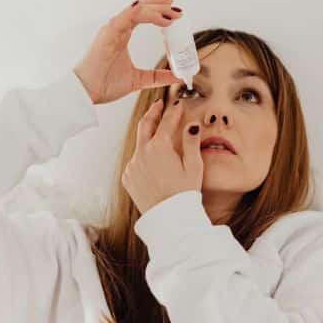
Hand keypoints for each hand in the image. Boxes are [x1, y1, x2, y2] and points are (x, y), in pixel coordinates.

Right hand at [72, 0, 185, 105]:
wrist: (87, 92)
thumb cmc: (105, 84)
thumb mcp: (139, 80)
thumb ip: (157, 77)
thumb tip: (177, 77)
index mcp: (122, 35)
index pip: (142, 15)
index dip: (159, 12)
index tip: (176, 16)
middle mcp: (117, 27)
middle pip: (142, 7)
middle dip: (162, 6)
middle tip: (179, 11)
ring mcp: (113, 27)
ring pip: (138, 8)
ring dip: (158, 8)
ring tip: (174, 13)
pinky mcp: (111, 31)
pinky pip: (132, 15)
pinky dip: (150, 15)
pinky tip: (164, 19)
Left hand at [122, 97, 203, 214]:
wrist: (169, 218)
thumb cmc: (184, 194)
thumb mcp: (194, 166)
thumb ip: (191, 142)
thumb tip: (191, 125)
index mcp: (159, 147)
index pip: (167, 122)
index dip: (174, 110)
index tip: (178, 103)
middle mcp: (142, 153)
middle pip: (145, 125)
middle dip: (153, 113)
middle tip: (159, 105)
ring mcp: (132, 165)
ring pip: (140, 145)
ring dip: (149, 139)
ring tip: (159, 138)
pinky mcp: (128, 177)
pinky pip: (135, 162)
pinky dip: (144, 158)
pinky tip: (154, 165)